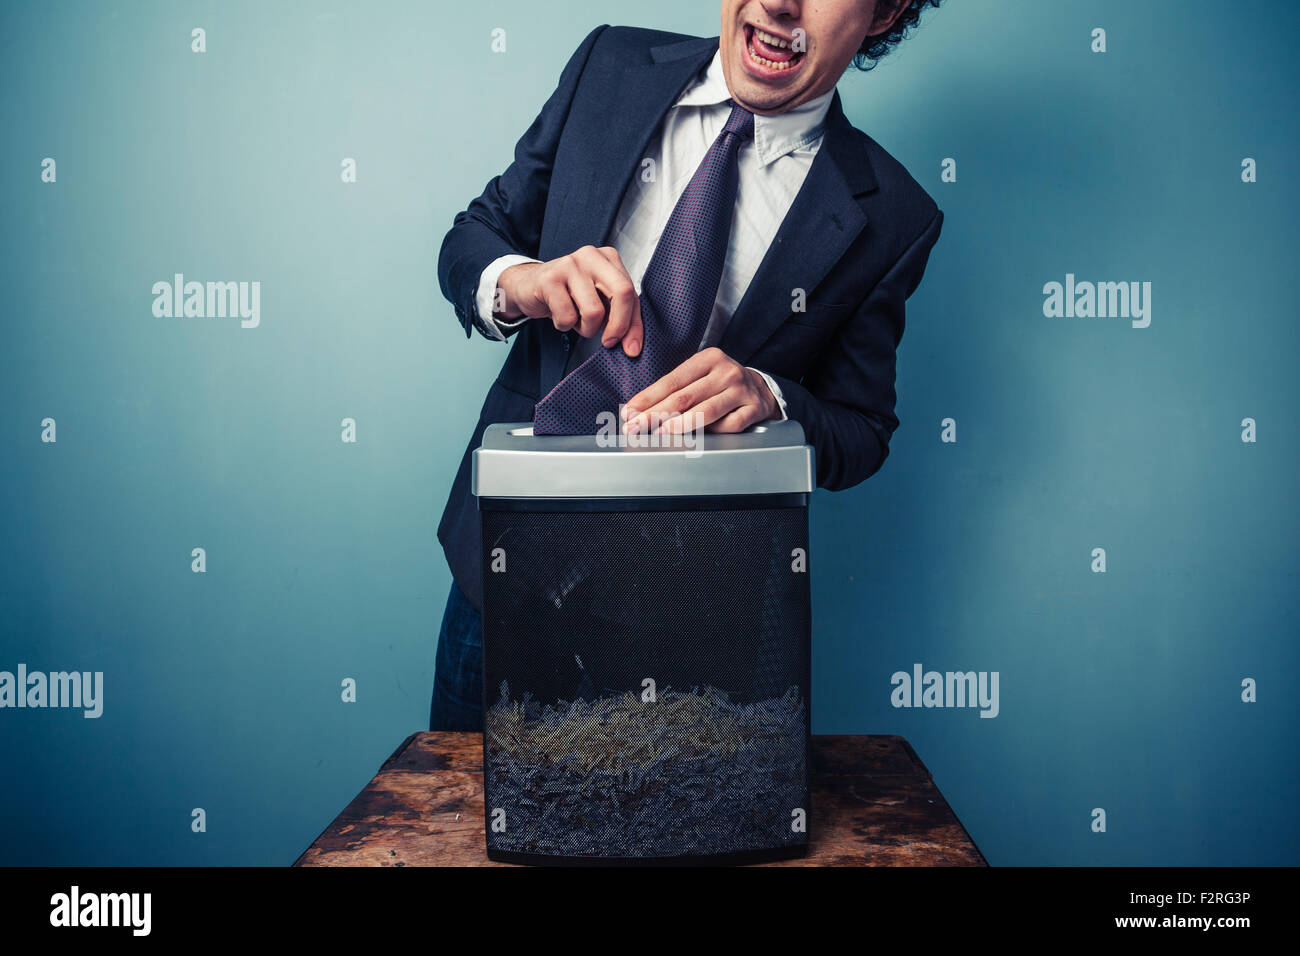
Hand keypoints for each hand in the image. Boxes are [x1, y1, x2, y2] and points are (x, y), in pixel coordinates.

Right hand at [495, 245, 642, 356]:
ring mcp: (570, 264)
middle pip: (622, 293)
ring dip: (586, 328)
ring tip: (576, 320)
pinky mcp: (550, 279)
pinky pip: (568, 317)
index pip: (632, 293)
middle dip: (619, 325)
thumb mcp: (598, 300)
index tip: (632, 348)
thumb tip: (632, 346)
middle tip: (608, 342)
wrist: (527, 286)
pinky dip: (564, 325)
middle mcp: (591, 255)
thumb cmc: (568, 295)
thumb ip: (619, 315)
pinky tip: (558, 314)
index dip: (634, 325)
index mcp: (608, 258)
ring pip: (594, 311)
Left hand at [621, 347, 777, 434]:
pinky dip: (714, 431)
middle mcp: (726, 371)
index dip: (648, 398)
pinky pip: (729, 425)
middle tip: (635, 427)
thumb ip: (676, 389)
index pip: (672, 381)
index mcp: (709, 358)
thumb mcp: (701, 376)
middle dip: (655, 414)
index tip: (629, 412)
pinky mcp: (754, 408)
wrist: (762, 389)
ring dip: (679, 424)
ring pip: (706, 411)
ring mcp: (742, 390)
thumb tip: (640, 410)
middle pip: (684, 397)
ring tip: (660, 432)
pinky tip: (700, 435)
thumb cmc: (722, 384)